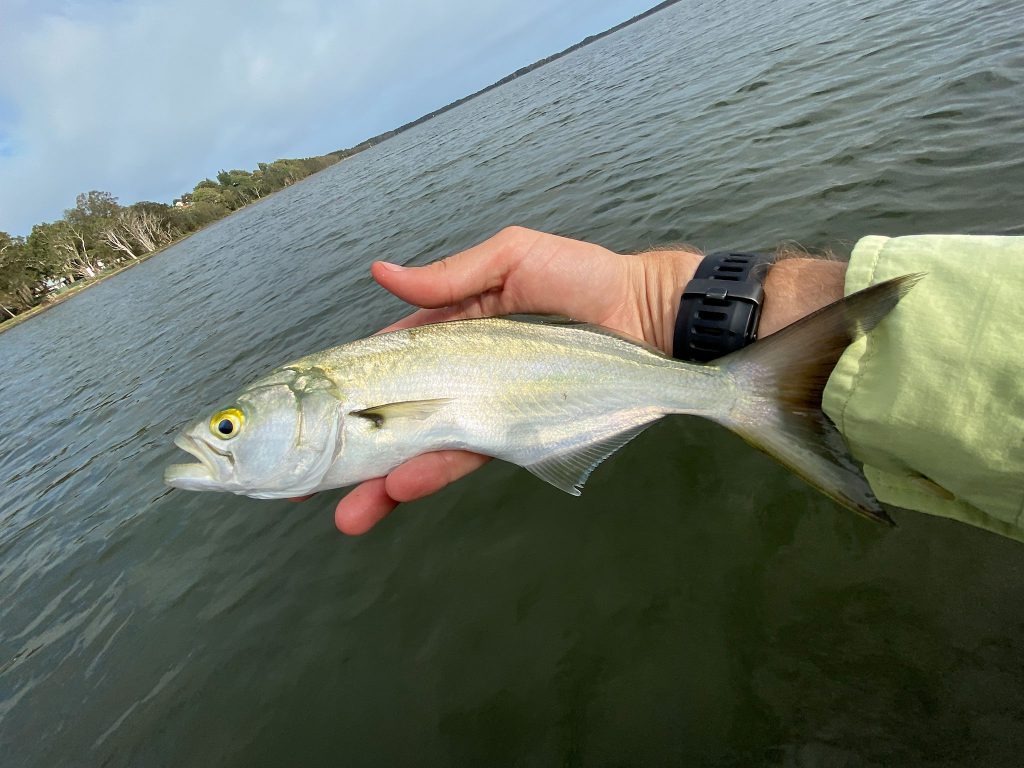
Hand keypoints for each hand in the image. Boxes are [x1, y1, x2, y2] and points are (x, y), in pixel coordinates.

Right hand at [330, 226, 701, 533]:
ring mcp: (486, 408)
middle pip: (394, 416)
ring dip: (383, 482)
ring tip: (348, 514)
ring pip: (423, 449)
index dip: (346, 389)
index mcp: (452, 331)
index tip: (306, 414)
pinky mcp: (516, 433)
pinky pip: (468, 455)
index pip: (387, 363)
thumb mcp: (512, 259)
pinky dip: (434, 471)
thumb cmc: (585, 278)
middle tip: (307, 490)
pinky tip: (400, 487)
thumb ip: (449, 276)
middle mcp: (461, 376)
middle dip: (352, 454)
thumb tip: (380, 273)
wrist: (649, 317)